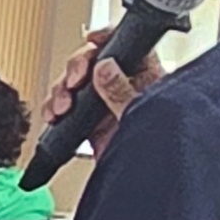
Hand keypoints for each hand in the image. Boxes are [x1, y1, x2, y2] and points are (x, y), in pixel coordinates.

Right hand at [44, 28, 164, 160]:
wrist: (153, 181)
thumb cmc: (165, 150)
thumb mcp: (142, 113)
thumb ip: (121, 90)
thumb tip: (104, 67)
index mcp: (145, 77)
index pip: (123, 45)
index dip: (105, 37)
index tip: (93, 40)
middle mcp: (122, 87)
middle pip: (91, 62)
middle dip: (75, 69)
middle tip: (74, 82)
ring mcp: (104, 106)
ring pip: (73, 84)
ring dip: (61, 91)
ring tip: (62, 106)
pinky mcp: (90, 125)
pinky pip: (66, 110)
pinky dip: (55, 110)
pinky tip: (54, 116)